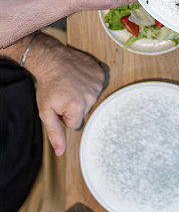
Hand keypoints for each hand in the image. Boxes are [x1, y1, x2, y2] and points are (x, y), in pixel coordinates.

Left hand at [24, 34, 104, 154]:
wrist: (52, 59)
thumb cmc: (47, 85)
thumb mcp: (45, 112)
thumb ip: (54, 133)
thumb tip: (61, 152)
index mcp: (77, 107)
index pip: (74, 123)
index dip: (64, 116)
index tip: (59, 104)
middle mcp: (90, 97)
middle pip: (84, 111)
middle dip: (74, 106)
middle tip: (64, 94)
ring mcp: (97, 84)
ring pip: (91, 99)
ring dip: (81, 94)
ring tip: (70, 84)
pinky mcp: (100, 74)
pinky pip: (97, 86)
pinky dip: (89, 83)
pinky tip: (79, 78)